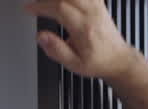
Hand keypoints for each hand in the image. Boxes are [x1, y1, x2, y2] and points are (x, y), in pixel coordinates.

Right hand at [22, 1, 138, 80]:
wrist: (118, 59)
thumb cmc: (98, 62)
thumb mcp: (74, 64)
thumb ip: (56, 50)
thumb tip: (41, 37)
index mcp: (84, 28)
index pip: (59, 8)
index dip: (41, 5)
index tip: (29, 9)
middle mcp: (91, 14)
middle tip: (34, 3)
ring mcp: (96, 6)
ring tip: (45, 2)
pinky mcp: (99, 4)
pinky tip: (62, 1)